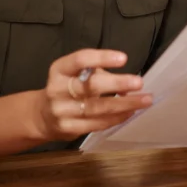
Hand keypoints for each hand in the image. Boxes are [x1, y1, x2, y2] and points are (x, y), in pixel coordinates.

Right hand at [34, 49, 151, 142]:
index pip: (80, 60)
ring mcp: (62, 111)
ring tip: (145, 100)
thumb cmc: (66, 88)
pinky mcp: (68, 129)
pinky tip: (131, 112)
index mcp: (59, 70)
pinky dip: (117, 118)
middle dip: (117, 84)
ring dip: (125, 104)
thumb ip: (96, 72)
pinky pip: (97, 124)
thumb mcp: (73, 73)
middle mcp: (58, 89)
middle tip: (139, 82)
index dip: (102, 58)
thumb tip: (128, 83)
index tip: (123, 58)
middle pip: (90, 86)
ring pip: (98, 108)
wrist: (41, 117)